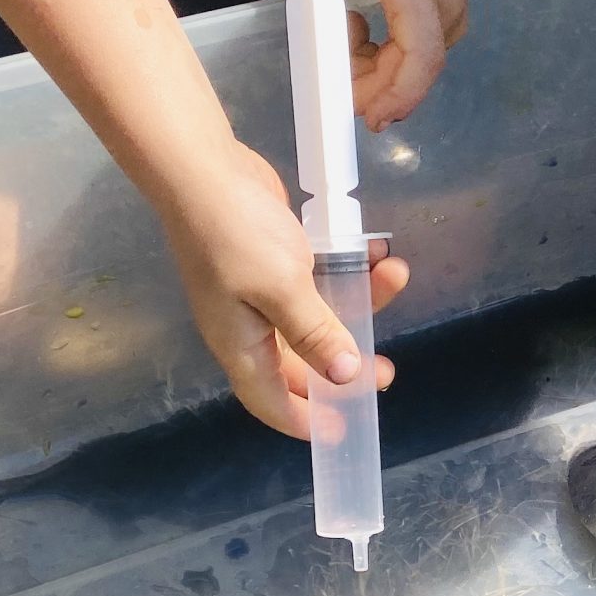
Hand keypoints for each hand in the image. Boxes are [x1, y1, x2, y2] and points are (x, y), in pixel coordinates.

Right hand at [158, 138, 407, 438]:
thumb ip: (316, 333)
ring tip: (394, 274)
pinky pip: (319, 279)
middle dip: (346, 365)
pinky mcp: (275, 258)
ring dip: (358, 302)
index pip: (271, 400)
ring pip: (318, 315)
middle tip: (386, 367)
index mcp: (241, 345)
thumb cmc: (237, 234)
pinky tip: (375, 251)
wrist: (202, 166)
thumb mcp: (282, 288)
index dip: (305, 420)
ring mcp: (261, 290)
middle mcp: (250, 325)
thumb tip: (345, 376)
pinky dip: (347, 270)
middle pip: (303, 362)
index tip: (344, 429)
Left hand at [257, 0, 475, 129]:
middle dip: (372, 89)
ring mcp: (451, 17)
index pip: (420, 56)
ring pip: (416, 69)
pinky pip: (419, 57)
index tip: (370, 115)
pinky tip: (362, 36)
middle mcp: (443, 9)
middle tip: (335, 84)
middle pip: (413, 73)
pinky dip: (387, 61)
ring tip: (346, 39)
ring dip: (376, 73)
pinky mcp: (448, 20)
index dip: (397, 93)